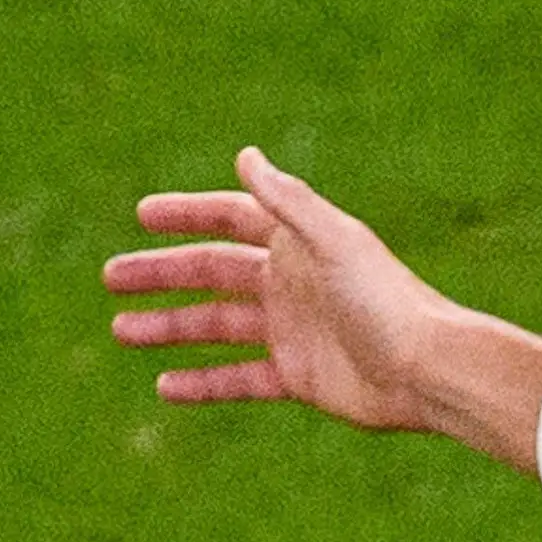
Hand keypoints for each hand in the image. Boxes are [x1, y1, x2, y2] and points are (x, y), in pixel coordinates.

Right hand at [103, 149, 541, 468]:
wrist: (430, 371)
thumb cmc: (388, 302)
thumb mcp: (334, 242)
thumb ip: (288, 202)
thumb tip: (245, 155)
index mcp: (299, 245)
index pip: (232, 220)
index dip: (188, 215)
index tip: (141, 216)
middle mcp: (292, 283)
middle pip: (214, 273)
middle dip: (163, 273)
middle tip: (110, 278)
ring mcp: (293, 332)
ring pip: (217, 326)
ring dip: (170, 327)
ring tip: (122, 330)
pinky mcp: (298, 377)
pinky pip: (239, 379)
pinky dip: (203, 383)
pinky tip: (164, 387)